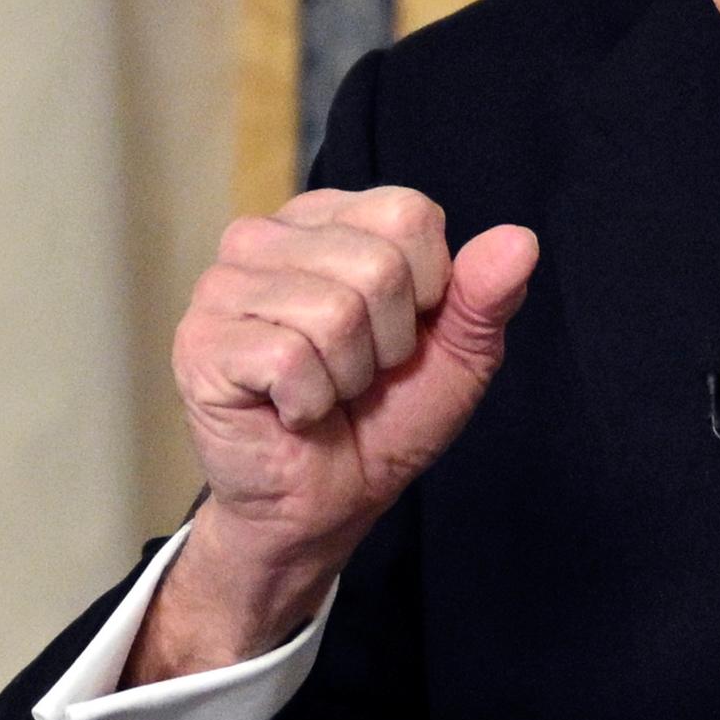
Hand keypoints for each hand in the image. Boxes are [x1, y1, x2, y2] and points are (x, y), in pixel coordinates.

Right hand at [137, 190, 539, 680]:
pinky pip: (289, 358)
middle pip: (376, 264)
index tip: (402, 333)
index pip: (407, 214)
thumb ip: (486, 297)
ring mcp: (222, 286)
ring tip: (325, 391)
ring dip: (348, 376)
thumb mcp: (456, 357)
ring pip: (334, 312)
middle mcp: (264, 236)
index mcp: (328, 219)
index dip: (429, 288)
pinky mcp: (199, 342)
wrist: (324, 505)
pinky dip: (309, 402)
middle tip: (359, 375)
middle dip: (390, 341)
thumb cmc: (383, 419)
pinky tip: (290, 410)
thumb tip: (520, 240)